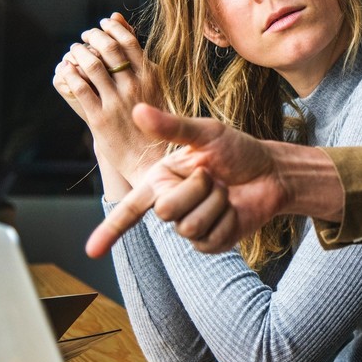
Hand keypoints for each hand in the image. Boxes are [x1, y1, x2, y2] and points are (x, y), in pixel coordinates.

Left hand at [53, 13, 161, 185]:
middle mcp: (135, 87)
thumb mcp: (155, 87)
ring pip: (92, 66)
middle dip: (93, 36)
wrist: (150, 159)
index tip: (103, 24)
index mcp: (151, 78)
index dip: (112, 28)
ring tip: (74, 50)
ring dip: (78, 52)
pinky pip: (80, 88)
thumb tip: (123, 24)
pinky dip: (70, 74)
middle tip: (86, 35)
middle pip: (109, 49)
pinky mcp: (100, 119)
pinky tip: (67, 70)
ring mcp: (117, 103)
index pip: (129, 41)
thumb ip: (140, 59)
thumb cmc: (154, 121)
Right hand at [85, 102, 288, 256]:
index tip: (90, 251)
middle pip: (166, 211)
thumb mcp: (206, 133)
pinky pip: (210, 239)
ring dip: (215, 203)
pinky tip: (234, 209)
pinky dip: (227, 220)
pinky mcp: (211, 242)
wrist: (271, 172)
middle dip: (196, 189)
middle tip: (213, 176)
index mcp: (161, 180)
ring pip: (189, 226)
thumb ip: (172, 127)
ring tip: (225, 190)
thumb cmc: (238, 150)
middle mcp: (171, 204)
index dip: (109, 230)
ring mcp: (191, 226)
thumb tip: (137, 110)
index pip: (130, 208)